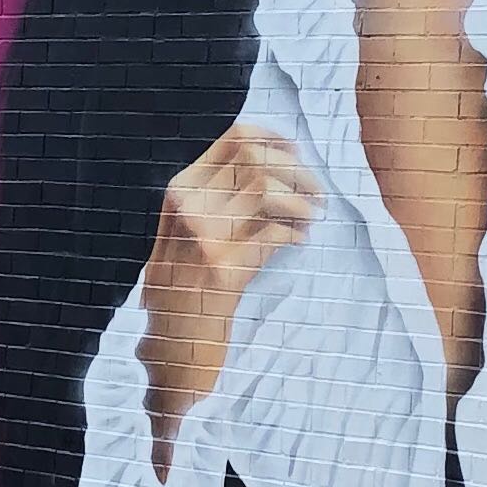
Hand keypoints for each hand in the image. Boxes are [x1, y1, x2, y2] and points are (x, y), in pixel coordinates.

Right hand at [138, 122, 319, 455]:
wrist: (169, 347)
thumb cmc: (186, 287)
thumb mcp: (185, 231)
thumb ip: (214, 195)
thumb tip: (272, 158)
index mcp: (180, 190)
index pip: (235, 138)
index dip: (277, 139)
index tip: (299, 153)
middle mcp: (187, 208)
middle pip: (256, 159)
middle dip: (298, 171)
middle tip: (316, 193)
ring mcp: (202, 240)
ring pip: (266, 191)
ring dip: (300, 202)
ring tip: (310, 218)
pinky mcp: (223, 272)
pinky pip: (273, 235)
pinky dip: (294, 235)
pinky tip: (298, 243)